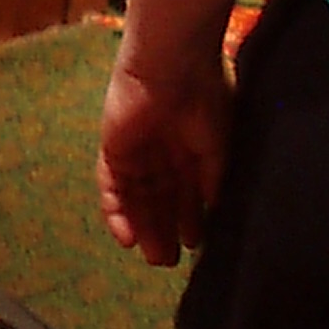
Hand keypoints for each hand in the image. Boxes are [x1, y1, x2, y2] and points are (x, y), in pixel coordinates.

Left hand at [97, 49, 231, 267]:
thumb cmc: (203, 100)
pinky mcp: (113, 147)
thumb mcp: (217, 145)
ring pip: (137, 196)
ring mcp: (136, 150)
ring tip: (155, 258)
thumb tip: (211, 208)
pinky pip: (111, 185)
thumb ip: (211, 177)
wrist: (171, 67)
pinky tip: (127, 238)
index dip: (190, 218)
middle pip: (159, 197)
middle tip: (168, 262)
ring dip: (143, 227)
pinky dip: (117, 212)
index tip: (196, 244)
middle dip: (164, 229)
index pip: (186, 190)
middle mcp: (162, 150)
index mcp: (189, 145)